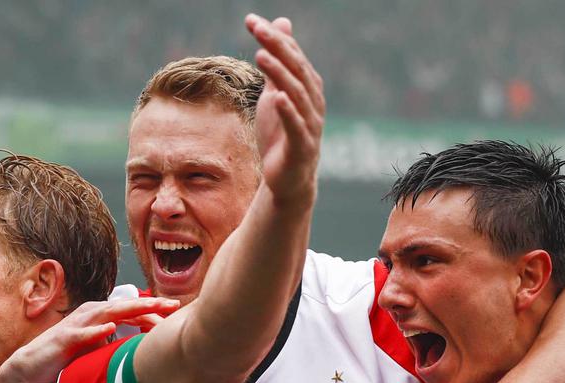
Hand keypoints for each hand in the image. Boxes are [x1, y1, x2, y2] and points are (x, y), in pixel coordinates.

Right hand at [1, 296, 180, 382]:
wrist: (33, 367)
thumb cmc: (68, 357)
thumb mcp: (98, 348)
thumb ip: (118, 343)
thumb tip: (145, 349)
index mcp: (101, 315)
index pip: (132, 310)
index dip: (154, 309)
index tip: (177, 310)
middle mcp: (91, 313)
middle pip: (125, 306)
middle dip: (150, 304)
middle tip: (174, 304)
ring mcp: (77, 324)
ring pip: (108, 312)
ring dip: (130, 309)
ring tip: (151, 307)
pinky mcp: (64, 338)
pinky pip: (82, 332)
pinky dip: (96, 329)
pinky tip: (110, 327)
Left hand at [245, 14, 324, 205]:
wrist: (287, 179)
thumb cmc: (281, 134)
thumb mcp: (274, 93)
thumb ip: (277, 63)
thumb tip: (280, 25)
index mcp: (307, 88)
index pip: (291, 56)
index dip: (274, 37)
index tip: (251, 21)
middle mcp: (313, 102)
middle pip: (296, 70)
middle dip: (277, 48)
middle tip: (258, 29)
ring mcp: (310, 125)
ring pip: (297, 95)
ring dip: (280, 74)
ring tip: (261, 55)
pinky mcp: (302, 147)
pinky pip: (296, 127)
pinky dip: (288, 112)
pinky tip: (277, 98)